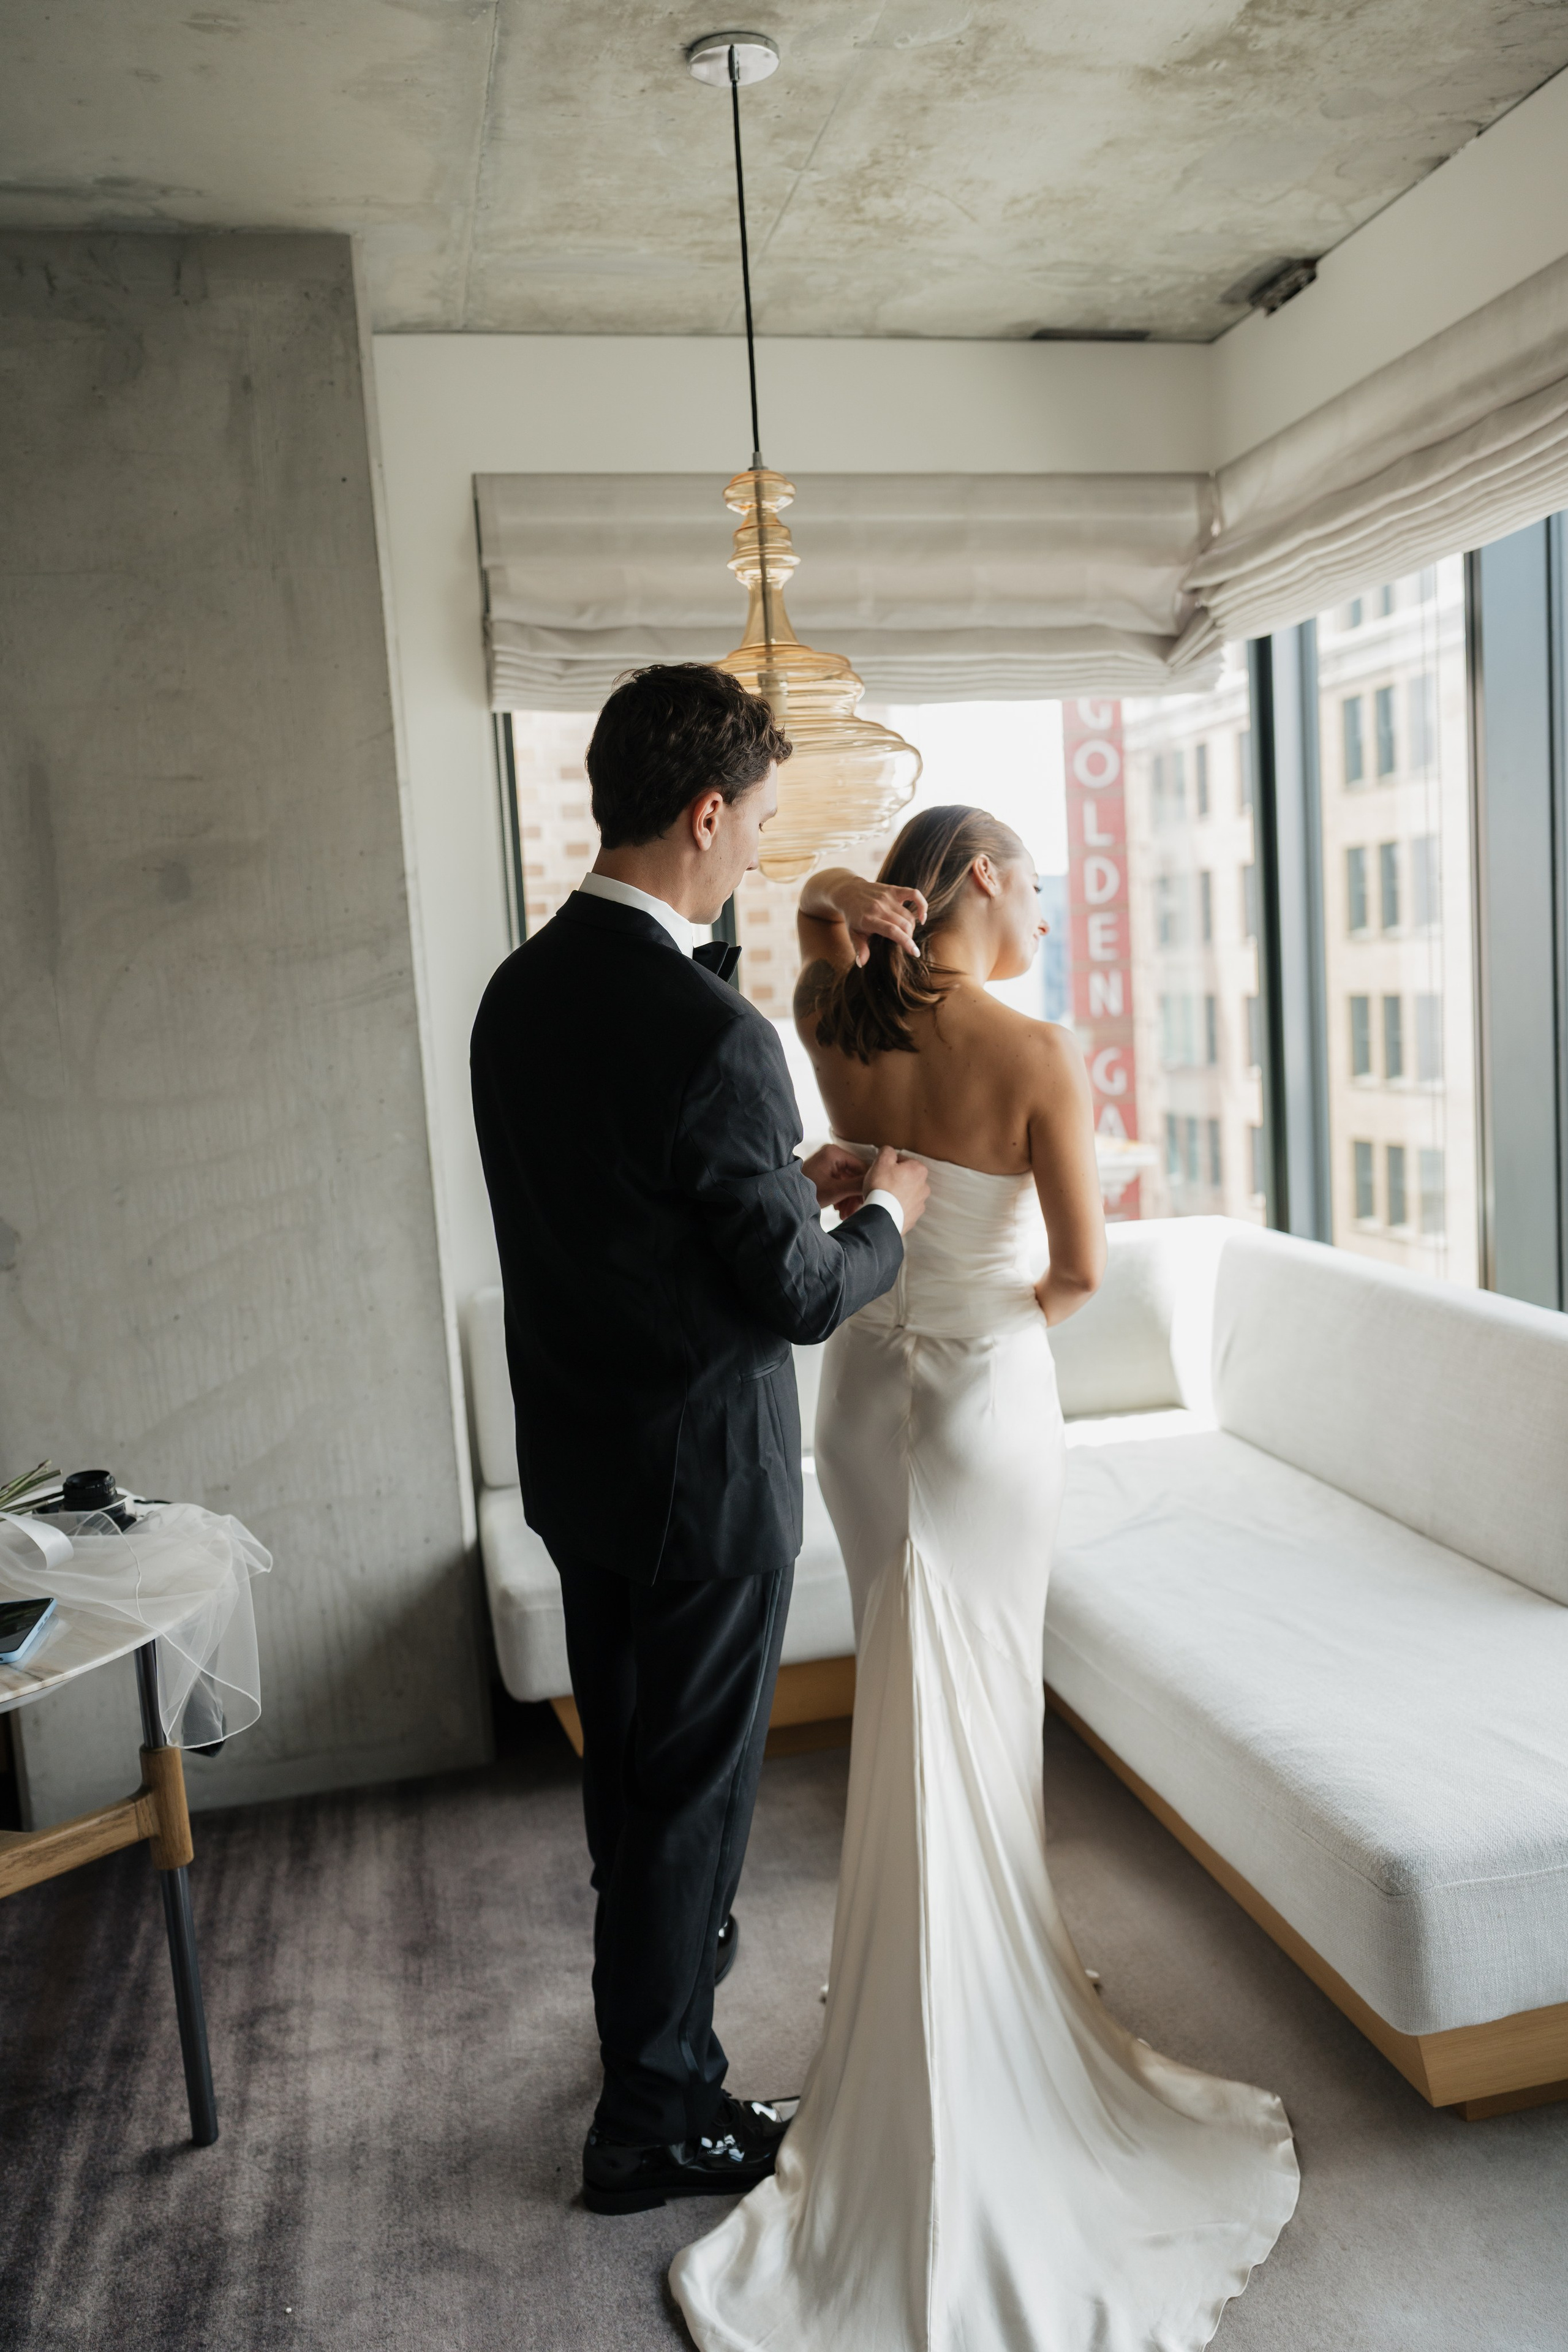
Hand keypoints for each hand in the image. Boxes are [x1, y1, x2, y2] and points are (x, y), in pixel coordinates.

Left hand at [802, 1143, 871, 1212]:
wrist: (784, 1199)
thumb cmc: (806, 1191)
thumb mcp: (834, 1191)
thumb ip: (856, 1186)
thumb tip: (877, 1184)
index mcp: (835, 1152)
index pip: (861, 1167)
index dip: (866, 1185)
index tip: (867, 1201)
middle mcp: (832, 1154)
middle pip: (854, 1175)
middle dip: (854, 1196)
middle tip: (853, 1212)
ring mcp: (827, 1163)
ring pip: (847, 1181)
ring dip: (848, 1199)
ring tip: (844, 1215)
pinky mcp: (824, 1172)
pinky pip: (839, 1183)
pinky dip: (841, 1196)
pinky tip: (838, 1210)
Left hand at [806, 872, 926, 966]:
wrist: (848, 892)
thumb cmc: (852, 916)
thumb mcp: (852, 933)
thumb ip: (859, 948)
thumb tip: (862, 963)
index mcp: (869, 919)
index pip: (892, 931)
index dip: (906, 942)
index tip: (915, 953)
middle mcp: (879, 907)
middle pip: (903, 924)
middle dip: (909, 937)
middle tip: (905, 943)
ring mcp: (887, 897)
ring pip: (908, 914)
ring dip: (911, 927)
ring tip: (906, 932)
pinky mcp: (893, 889)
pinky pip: (914, 894)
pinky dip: (922, 905)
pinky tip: (922, 916)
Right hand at [864, 1145, 929, 1232]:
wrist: (882, 1218)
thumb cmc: (882, 1188)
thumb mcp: (881, 1162)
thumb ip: (887, 1151)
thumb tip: (889, 1151)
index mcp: (919, 1170)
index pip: (902, 1160)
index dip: (889, 1164)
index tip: (881, 1170)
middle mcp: (924, 1186)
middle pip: (906, 1177)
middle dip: (895, 1178)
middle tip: (881, 1183)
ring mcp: (920, 1203)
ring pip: (906, 1193)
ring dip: (897, 1193)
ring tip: (883, 1196)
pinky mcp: (914, 1216)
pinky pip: (904, 1207)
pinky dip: (897, 1206)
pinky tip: (887, 1206)